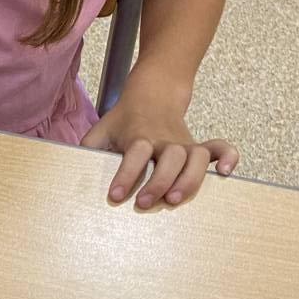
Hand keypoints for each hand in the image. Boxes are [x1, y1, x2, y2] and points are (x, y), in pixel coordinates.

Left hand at [82, 72, 237, 208]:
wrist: (152, 94)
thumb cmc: (124, 120)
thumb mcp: (101, 131)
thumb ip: (88, 151)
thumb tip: (70, 175)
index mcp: (139, 136)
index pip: (134, 153)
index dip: (126, 175)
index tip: (115, 196)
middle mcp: (165, 140)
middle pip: (170, 157)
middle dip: (158, 181)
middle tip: (144, 204)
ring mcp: (185, 143)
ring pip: (197, 158)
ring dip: (190, 179)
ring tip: (176, 200)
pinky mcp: (199, 147)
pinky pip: (221, 147)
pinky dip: (228, 157)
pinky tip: (226, 174)